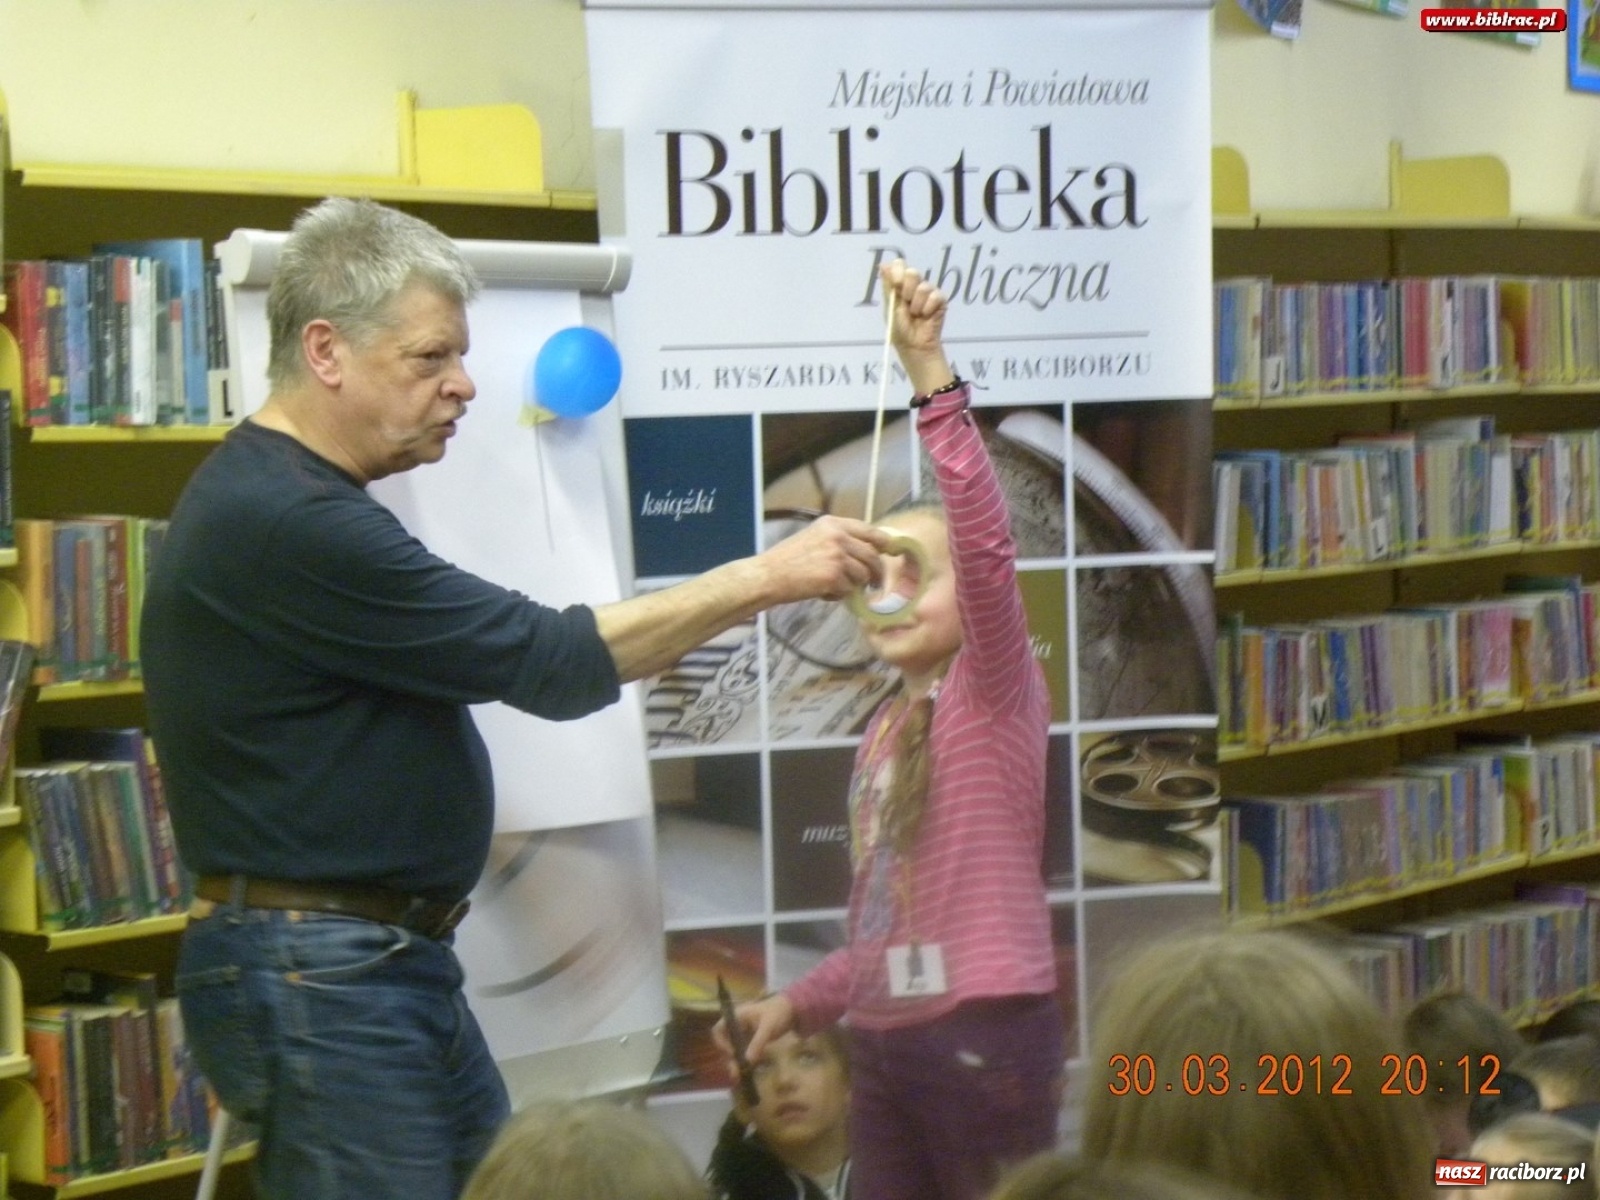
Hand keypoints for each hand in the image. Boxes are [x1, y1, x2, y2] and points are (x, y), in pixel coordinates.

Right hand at [713, 992, 795, 1071]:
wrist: (794, 1010)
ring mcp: (744, 1033)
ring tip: (739, 1076)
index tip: (731, 1053)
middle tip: (735, 1072)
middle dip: (729, 1057)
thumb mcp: (768, 1027)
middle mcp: (738, 1025)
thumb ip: (758, 1043)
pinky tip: (747, 1071)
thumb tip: (747, 1061)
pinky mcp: (752, 1040)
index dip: (721, 1042)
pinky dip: (744, 1060)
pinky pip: (744, 1051)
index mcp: (737, 1016)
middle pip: (726, 1042)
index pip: (719, 1029)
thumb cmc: (778, 1012)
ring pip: (734, 1049)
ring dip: (735, 1061)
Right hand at [756, 514, 888, 604]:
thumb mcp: (814, 537)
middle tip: (875, 582)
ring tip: (837, 587)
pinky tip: (823, 592)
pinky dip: (840, 595)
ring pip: (863, 575)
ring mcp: (837, 556)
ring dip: (855, 585)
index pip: (871, 531)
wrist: (768, 575)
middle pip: (872, 555)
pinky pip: (850, 590)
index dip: (884, 544)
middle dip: (876, 572)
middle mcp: (838, 536)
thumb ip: (839, 539)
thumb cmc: (787, 559)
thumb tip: (868, 550)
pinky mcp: (834, 576)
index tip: (889, 553)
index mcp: (833, 524)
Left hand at [879, 259, 954, 395]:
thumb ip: (888, 285)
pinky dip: (928, 308)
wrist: (914, 346)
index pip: (900, 265)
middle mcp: (914, 286)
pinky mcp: (940, 300)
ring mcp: (929, 293)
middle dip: (907, 289)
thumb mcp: (891, 307)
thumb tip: (882, 264)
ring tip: (916, 315)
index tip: (897, 283)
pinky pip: (935, 296)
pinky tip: (926, 316)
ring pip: (924, 286)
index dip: (898, 270)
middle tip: (906, 302)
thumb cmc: (900, 329)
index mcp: (900, 285)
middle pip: (912, 272)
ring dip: (917, 304)